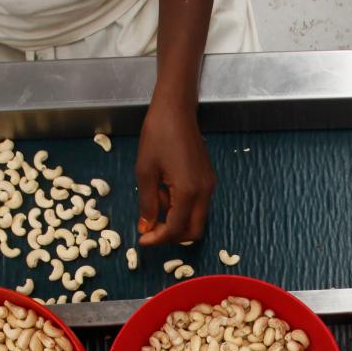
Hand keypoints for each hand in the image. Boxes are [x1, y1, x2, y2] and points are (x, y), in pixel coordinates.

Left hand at [134, 97, 213, 246]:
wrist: (176, 110)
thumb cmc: (158, 135)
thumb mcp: (145, 171)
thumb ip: (147, 203)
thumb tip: (146, 227)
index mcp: (189, 191)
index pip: (176, 228)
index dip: (159, 238)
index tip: (142, 240)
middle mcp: (204, 192)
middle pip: (194, 231)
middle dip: (172, 237)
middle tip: (151, 232)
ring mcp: (209, 186)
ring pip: (196, 219)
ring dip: (176, 222)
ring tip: (155, 209)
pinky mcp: (208, 179)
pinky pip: (197, 205)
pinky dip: (181, 210)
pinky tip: (164, 196)